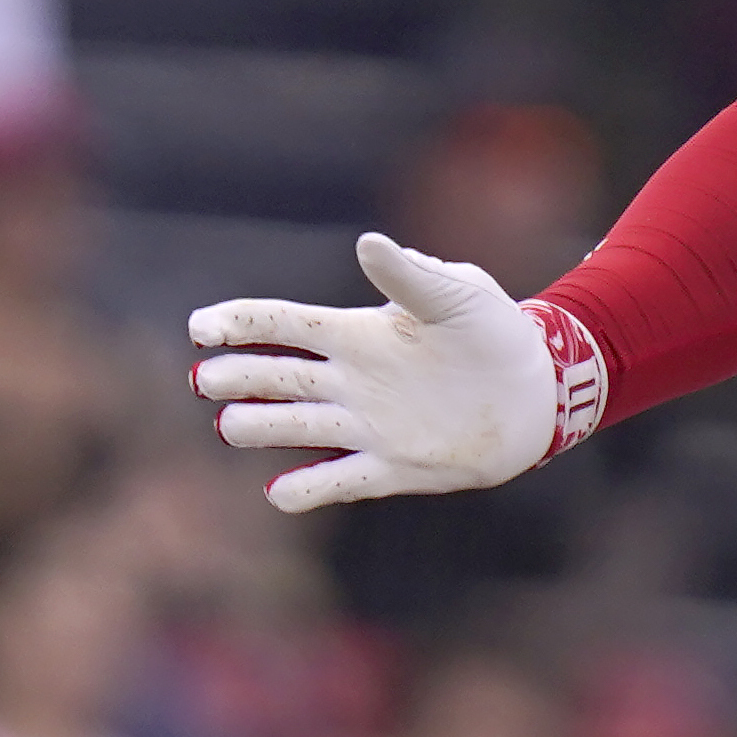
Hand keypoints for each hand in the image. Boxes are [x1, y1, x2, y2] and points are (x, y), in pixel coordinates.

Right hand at [189, 232, 581, 512]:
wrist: (536, 388)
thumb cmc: (494, 330)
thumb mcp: (456, 293)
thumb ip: (411, 275)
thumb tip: (369, 243)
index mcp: (358, 333)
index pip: (283, 326)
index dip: (239, 325)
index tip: (201, 329)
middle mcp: (351, 382)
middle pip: (277, 378)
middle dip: (238, 378)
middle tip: (205, 381)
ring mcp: (368, 426)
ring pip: (298, 428)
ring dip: (260, 428)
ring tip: (229, 426)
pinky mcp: (393, 467)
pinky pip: (340, 480)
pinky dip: (308, 489)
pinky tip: (279, 493)